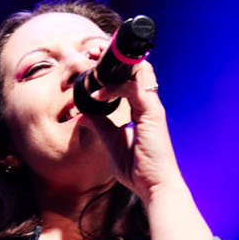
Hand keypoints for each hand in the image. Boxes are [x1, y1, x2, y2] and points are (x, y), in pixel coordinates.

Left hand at [77, 60, 185, 204]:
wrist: (155, 186)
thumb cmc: (138, 170)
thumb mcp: (112, 144)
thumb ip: (100, 126)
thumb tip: (83, 113)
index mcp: (143, 110)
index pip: (131, 78)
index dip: (114, 68)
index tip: (94, 62)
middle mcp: (149, 104)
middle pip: (137, 68)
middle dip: (114, 58)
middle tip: (92, 53)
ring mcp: (152, 107)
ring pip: (138, 71)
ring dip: (115, 65)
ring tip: (93, 62)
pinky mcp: (153, 114)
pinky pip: (133, 89)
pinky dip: (114, 87)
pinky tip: (98, 94)